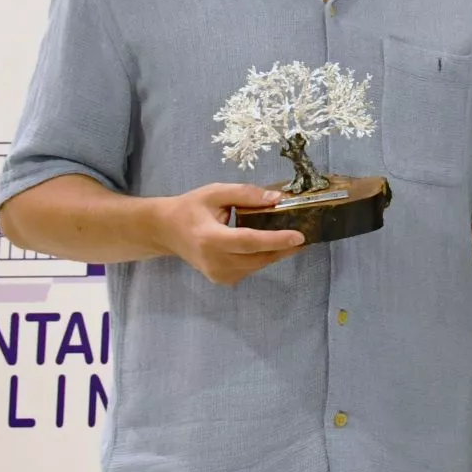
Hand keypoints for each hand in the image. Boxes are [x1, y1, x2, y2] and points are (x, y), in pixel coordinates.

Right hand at [152, 184, 303, 285]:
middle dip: (284, 247)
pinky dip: (262, 257)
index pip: (249, 242)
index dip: (276, 239)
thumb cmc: (190, 208)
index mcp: (210, 238)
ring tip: (292, 238)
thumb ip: (246, 194)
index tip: (300, 236)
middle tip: (306, 235)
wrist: (165, 231)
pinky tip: (269, 244)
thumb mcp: (216, 192)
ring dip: (276, 252)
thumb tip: (278, 198)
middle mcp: (215, 261)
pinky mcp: (222, 279)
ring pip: (257, 265)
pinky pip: (250, 268)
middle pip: (258, 257)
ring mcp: (218, 274)